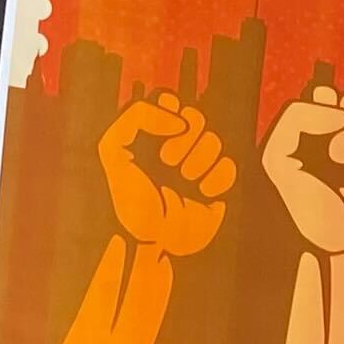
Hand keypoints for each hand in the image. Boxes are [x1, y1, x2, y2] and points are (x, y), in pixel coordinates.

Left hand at [99, 93, 236, 257]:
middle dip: (184, 139)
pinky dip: (216, 178)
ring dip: (199, 160)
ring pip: (215, 139)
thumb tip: (177, 118)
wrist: (153, 244)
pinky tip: (201, 191)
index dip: (170, 109)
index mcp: (151, 135)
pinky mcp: (218, 184)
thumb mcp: (114, 153)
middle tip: (167, 162)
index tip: (162, 129)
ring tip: (183, 180)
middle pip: (196, 116)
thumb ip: (136, 118)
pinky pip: (230, 165)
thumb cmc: (130, 202)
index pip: (170, 99)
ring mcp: (199, 164)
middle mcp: (176, 145)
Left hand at [261, 85, 343, 261]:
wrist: (340, 251)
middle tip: (338, 156)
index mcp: (313, 139)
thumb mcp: (279, 162)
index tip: (325, 110)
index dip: (327, 99)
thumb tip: (339, 111)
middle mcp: (343, 144)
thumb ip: (296, 119)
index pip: (325, 96)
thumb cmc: (305, 211)